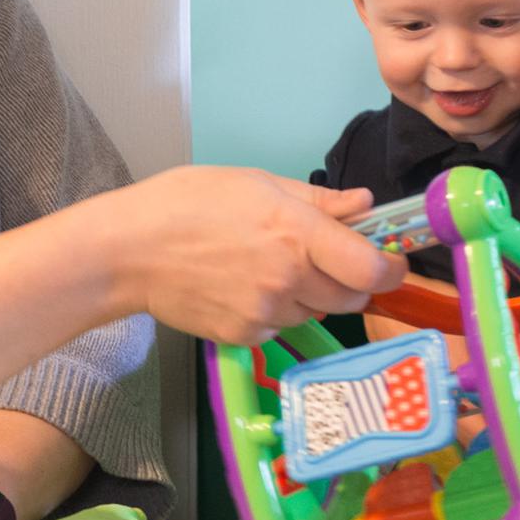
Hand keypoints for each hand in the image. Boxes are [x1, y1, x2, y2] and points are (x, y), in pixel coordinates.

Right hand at [111, 168, 406, 343]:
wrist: (128, 252)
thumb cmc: (186, 203)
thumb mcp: (256, 183)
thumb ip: (318, 201)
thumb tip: (364, 207)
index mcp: (297, 233)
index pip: (372, 268)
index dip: (391, 266)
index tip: (390, 259)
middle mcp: (289, 278)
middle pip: (352, 297)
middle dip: (351, 280)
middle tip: (324, 258)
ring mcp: (267, 312)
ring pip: (317, 313)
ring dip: (310, 295)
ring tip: (269, 266)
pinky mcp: (245, 336)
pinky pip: (281, 326)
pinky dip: (276, 310)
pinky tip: (243, 286)